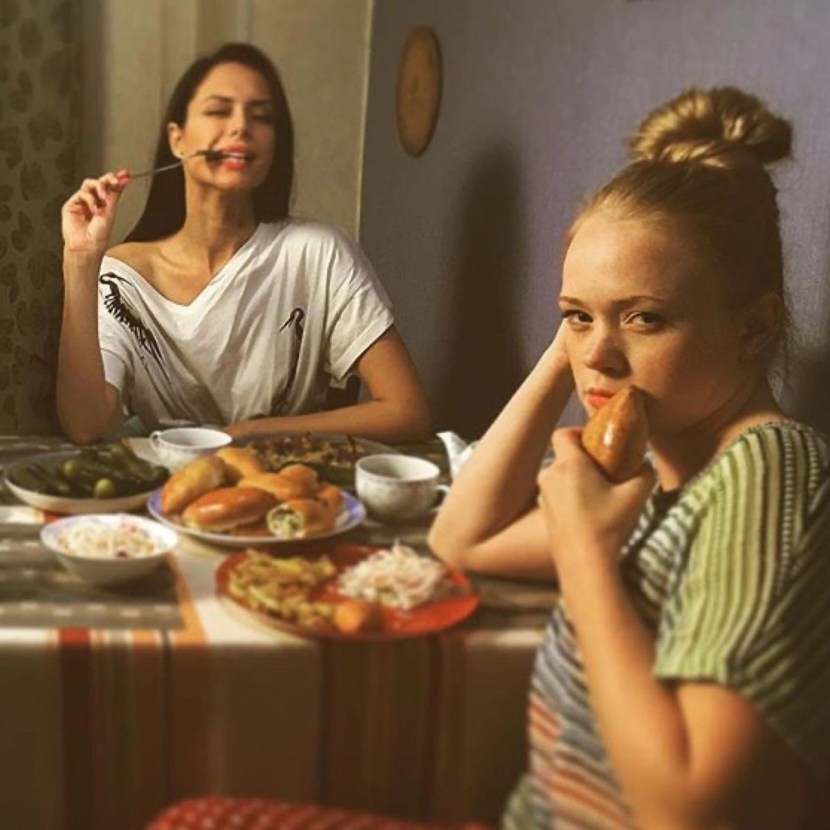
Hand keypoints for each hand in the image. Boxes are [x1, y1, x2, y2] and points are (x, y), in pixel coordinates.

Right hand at [61, 170, 130, 254]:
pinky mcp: (72, 204)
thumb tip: (123, 181)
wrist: (87, 244)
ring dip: (99, 187)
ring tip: (103, 197)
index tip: (126, 174)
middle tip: (115, 180)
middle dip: (109, 179)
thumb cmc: (99, 235)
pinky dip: (90, 199)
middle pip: (100, 182)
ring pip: (90, 184)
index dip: (118, 179)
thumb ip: (114, 194)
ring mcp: (83, 202)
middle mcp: (95, 201)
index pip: (111, 187)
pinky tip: (93, 208)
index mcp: (106, 204)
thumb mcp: (111, 211)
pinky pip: (82, 193)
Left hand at [537, 427, 655, 578]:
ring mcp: (544, 497)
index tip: (597, 443)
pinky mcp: (544, 515)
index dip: (578, 432)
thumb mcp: (636, 495)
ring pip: (559, 477)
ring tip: (599, 494)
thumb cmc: (608, 525)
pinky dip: (569, 497)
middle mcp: (550, 476)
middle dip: (582, 459)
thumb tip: (646, 466)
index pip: (563, 433)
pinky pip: (556, 496)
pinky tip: (589, 512)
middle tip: (605, 470)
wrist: (584, 564)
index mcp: (569, 464)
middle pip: (563, 456)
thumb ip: (645, 473)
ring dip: (576, 480)